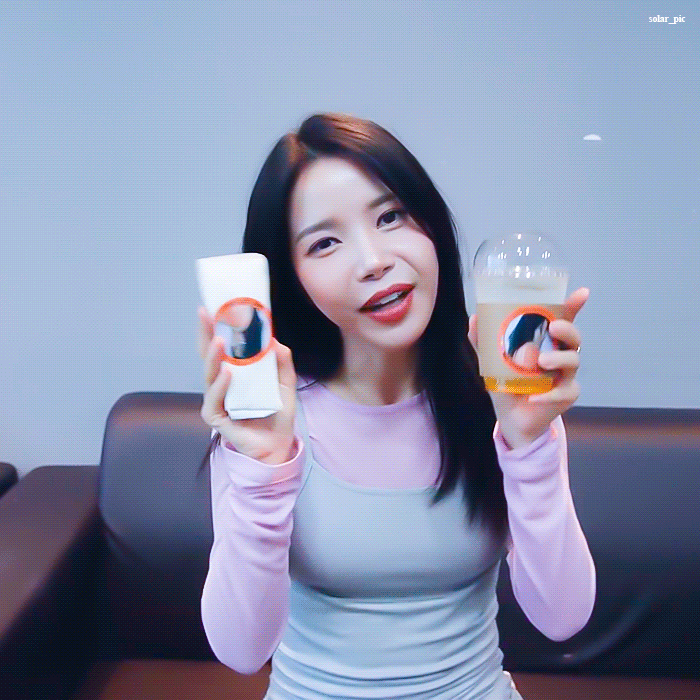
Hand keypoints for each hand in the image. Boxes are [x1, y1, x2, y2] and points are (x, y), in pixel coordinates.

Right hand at [198, 306, 297, 463]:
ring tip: (220, 341)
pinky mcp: (216, 418)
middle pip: (209, 355)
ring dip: (214, 357)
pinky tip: (227, 374)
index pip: (223, 347)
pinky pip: (215, 399)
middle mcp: (222, 384)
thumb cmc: (276, 414)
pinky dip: (221, 386)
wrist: (278, 446)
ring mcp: (217, 400)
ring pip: (210, 374)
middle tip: (207, 314)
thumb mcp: (285, 384)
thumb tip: (275, 340)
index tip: (216, 306)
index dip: (217, 327)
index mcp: (235, 373)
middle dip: (207, 334)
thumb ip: (282, 363)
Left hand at [468, 288, 588, 448]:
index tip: (581, 293)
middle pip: (574, 338)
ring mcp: (566, 375)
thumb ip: (483, 339)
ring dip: (559, 359)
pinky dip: (548, 395)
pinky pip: (564, 392)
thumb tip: (475, 317)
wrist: (511, 416)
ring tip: (541, 361)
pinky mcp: (566, 395)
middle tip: (554, 328)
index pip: (562, 319)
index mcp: (545, 341)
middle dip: (568, 330)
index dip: (573, 305)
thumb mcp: (491, 359)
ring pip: (573, 361)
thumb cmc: (507, 381)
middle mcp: (560, 354)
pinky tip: (534, 397)